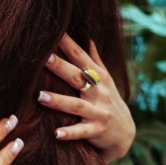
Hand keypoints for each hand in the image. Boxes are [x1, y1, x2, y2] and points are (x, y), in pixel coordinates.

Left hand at [38, 34, 134, 162]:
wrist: (126, 133)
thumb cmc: (109, 101)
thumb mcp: (105, 80)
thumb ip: (95, 60)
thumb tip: (88, 37)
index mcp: (98, 77)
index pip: (80, 56)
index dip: (67, 44)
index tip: (53, 31)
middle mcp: (99, 92)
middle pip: (77, 77)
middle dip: (60, 67)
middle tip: (43, 58)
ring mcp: (99, 111)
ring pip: (77, 105)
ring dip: (58, 101)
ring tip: (39, 96)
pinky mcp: (98, 130)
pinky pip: (83, 131)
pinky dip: (70, 132)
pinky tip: (56, 133)